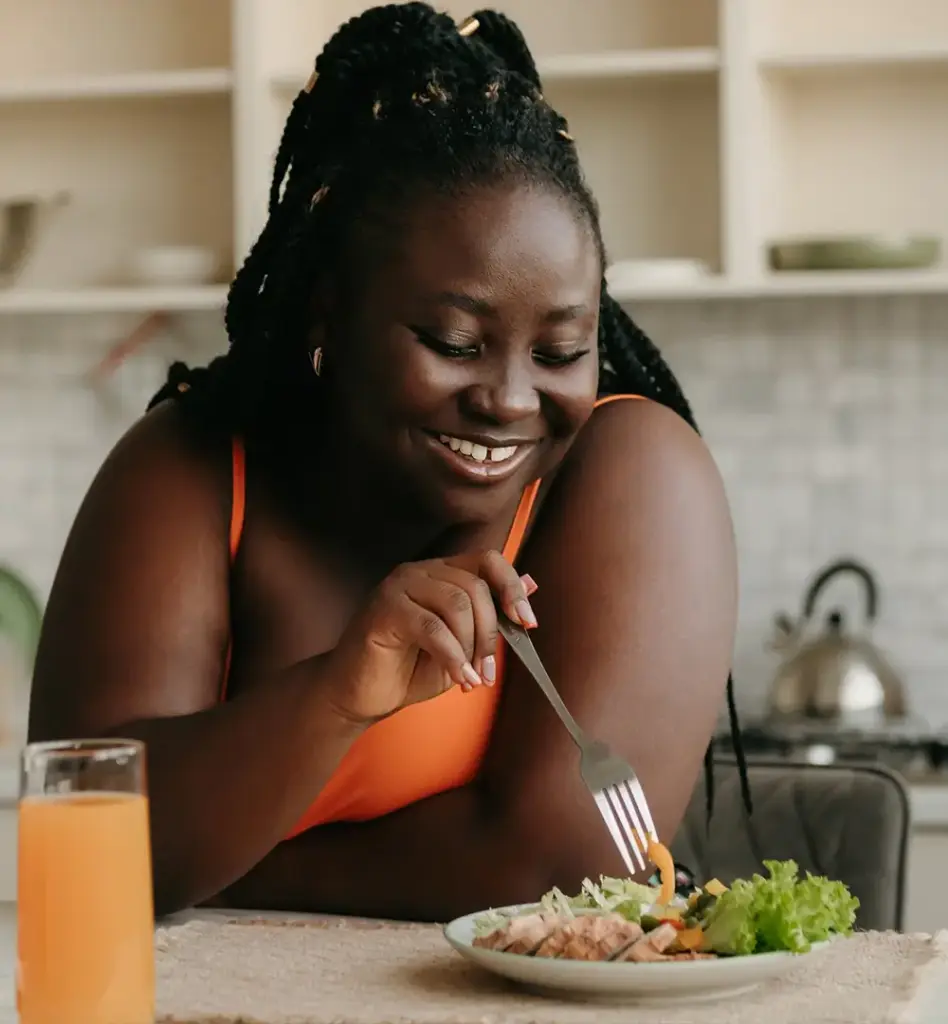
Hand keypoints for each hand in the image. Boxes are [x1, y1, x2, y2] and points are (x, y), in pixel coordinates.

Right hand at [327, 551, 538, 723]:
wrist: (360, 696)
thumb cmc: (410, 669)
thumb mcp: (463, 645)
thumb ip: (492, 615)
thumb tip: (532, 583)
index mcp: (441, 573)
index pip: (488, 560)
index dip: (512, 587)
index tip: (528, 623)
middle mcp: (420, 572)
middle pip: (475, 587)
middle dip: (490, 634)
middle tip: (487, 672)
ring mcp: (398, 586)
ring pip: (457, 604)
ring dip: (472, 647)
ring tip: (471, 679)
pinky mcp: (382, 609)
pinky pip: (432, 628)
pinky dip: (453, 657)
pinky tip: (460, 678)